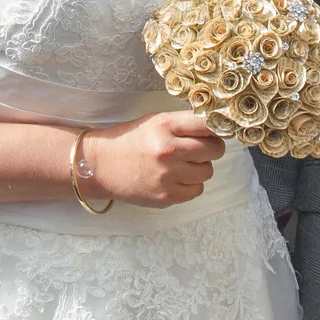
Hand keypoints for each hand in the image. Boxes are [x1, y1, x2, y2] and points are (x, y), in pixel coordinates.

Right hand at [81, 112, 225, 207]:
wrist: (100, 165)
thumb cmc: (131, 140)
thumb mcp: (155, 122)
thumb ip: (184, 124)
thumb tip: (218, 128)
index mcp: (165, 126)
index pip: (207, 124)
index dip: (218, 127)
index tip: (219, 130)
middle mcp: (168, 150)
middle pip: (214, 150)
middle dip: (211, 149)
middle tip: (198, 149)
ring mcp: (167, 176)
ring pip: (207, 172)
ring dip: (199, 168)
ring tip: (181, 164)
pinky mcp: (165, 197)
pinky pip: (196, 190)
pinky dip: (190, 184)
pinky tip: (175, 178)